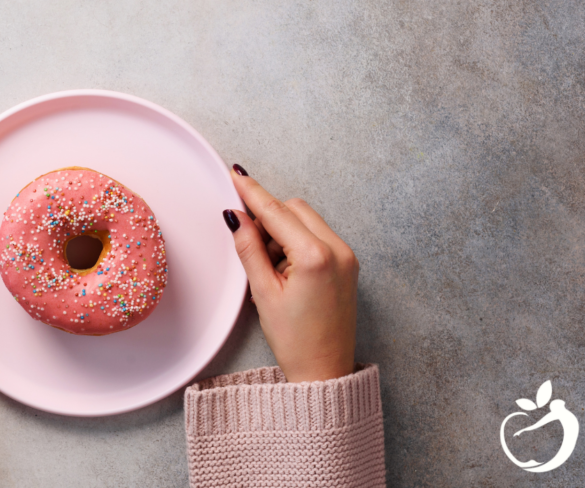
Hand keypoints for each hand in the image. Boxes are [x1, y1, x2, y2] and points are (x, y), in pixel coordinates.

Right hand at [223, 164, 357, 382]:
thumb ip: (249, 249)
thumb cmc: (295, 339)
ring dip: (283, 230)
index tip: (236, 175)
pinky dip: (297, 241)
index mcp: (315, 256)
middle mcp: (337, 249)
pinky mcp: (348, 263)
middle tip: (249, 240)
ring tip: (270, 268)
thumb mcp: (263, 292)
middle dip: (269, 216)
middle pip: (295, 209)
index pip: (276, 212)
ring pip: (306, 220)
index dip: (252, 192)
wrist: (325, 369)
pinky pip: (318, 235)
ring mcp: (346, 255)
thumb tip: (236, 217)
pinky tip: (286, 269)